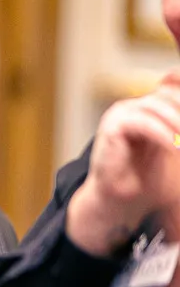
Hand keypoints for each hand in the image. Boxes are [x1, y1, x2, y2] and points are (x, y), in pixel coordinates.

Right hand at [67, 71, 179, 256]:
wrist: (119, 201)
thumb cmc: (146, 181)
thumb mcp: (174, 149)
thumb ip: (179, 132)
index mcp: (147, 110)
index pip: (170, 87)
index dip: (179, 85)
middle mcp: (132, 107)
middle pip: (168, 94)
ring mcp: (120, 114)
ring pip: (157, 105)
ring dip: (178, 124)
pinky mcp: (112, 127)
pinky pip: (144, 122)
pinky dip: (163, 134)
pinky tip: (174, 148)